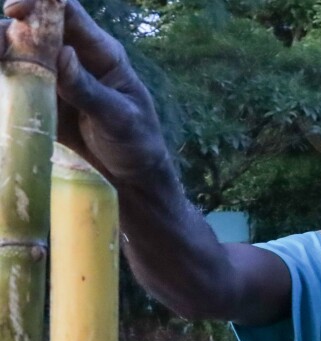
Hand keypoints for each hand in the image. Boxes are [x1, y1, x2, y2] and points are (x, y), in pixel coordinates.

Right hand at [1, 0, 170, 183]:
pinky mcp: (43, 99)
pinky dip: (4, 77)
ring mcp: (57, 78)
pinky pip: (17, 81)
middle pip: (35, 29)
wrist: (133, 174)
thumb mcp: (118, 118)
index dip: (40, 4)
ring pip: (20, 54)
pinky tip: (1, 83)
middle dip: (9, 30)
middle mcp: (76, 58)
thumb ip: (88, 89)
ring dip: (2, 53)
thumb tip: (62, 54)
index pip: (69, 14)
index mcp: (102, 53)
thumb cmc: (137, 141)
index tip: (14, 10)